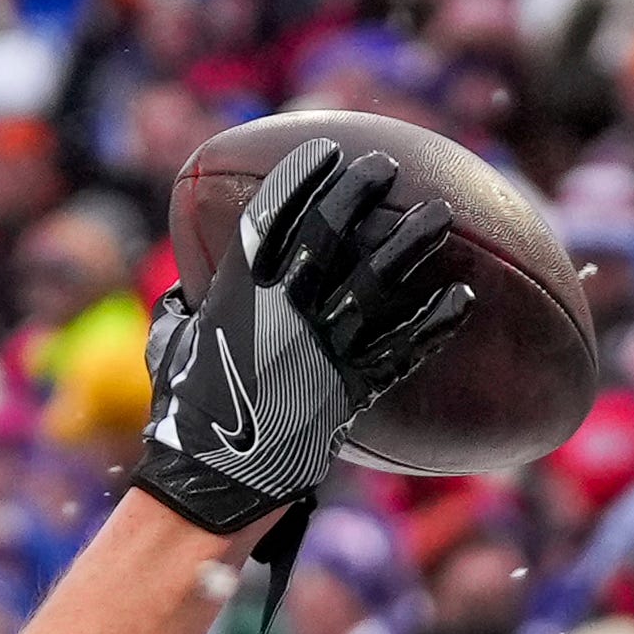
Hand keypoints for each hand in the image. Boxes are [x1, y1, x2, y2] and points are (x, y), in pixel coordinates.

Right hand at [131, 140, 478, 540]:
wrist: (210, 483)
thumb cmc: (185, 422)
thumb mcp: (171, 354)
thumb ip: (183, 318)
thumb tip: (184, 299)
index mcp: (235, 296)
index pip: (271, 217)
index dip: (301, 179)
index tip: (327, 149)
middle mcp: (281, 312)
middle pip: (328, 235)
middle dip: (359, 194)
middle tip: (386, 169)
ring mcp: (319, 349)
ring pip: (374, 283)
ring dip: (409, 245)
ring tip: (438, 216)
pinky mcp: (349, 390)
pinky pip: (400, 351)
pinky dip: (433, 324)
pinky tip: (462, 299)